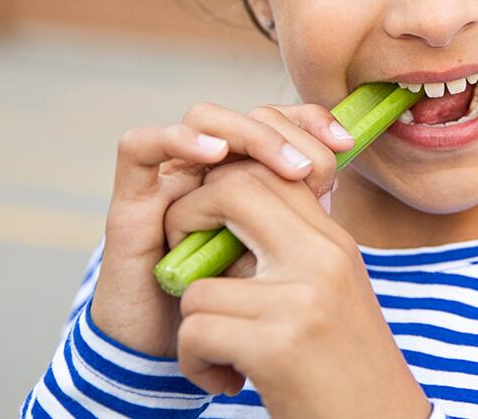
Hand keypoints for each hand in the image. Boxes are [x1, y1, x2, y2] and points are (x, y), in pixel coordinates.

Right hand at [90, 102, 353, 357]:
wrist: (167, 362)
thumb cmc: (231, 313)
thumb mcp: (279, 264)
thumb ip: (298, 225)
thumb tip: (335, 191)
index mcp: (248, 178)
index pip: (279, 121)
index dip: (311, 122)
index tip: (347, 143)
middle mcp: (209, 171)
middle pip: (246, 115)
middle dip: (287, 132)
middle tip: (316, 171)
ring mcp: (169, 181)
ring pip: (204, 119)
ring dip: (249, 135)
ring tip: (287, 169)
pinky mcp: (130, 200)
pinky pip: (138, 147)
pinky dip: (178, 140)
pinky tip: (214, 155)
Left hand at [165, 160, 430, 417]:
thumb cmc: (345, 370)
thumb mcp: (330, 294)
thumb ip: (289, 253)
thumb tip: (222, 219)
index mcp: (334, 242)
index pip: (270, 170)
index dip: (221, 186)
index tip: (209, 228)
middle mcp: (322, 259)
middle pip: (232, 189)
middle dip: (186, 218)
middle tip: (187, 265)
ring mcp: (300, 300)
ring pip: (197, 283)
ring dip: (192, 327)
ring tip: (221, 355)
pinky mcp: (276, 347)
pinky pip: (195, 332)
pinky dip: (195, 363)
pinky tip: (227, 381)